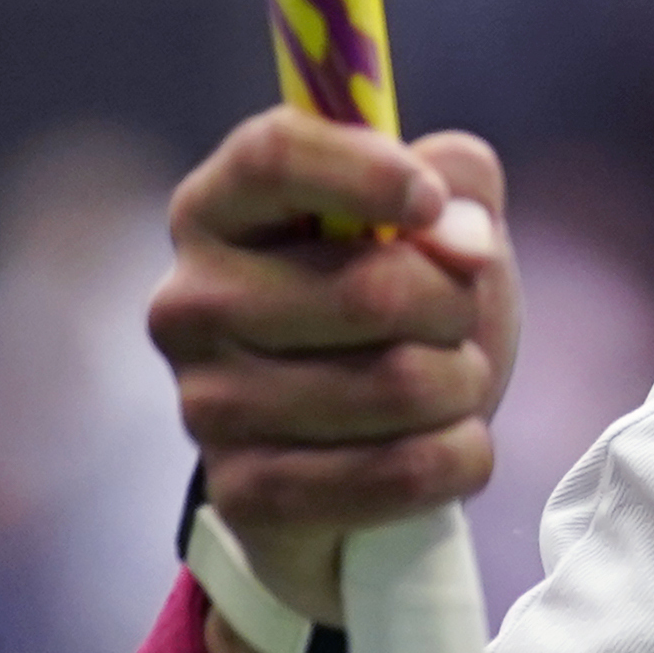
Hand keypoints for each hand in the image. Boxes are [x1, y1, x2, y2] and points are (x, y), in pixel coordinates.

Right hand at [147, 111, 521, 652]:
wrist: (357, 454)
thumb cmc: (396, 314)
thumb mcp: (433, 225)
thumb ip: (458, 181)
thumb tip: (460, 232)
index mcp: (218, 211)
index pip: (274, 156)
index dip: (368, 171)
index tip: (432, 201)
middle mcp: (190, 304)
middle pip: (372, 288)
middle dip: (456, 307)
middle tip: (457, 323)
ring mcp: (207, 406)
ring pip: (401, 386)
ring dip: (463, 385)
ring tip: (449, 385)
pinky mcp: (247, 495)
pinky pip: (405, 472)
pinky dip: (462, 455)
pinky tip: (448, 444)